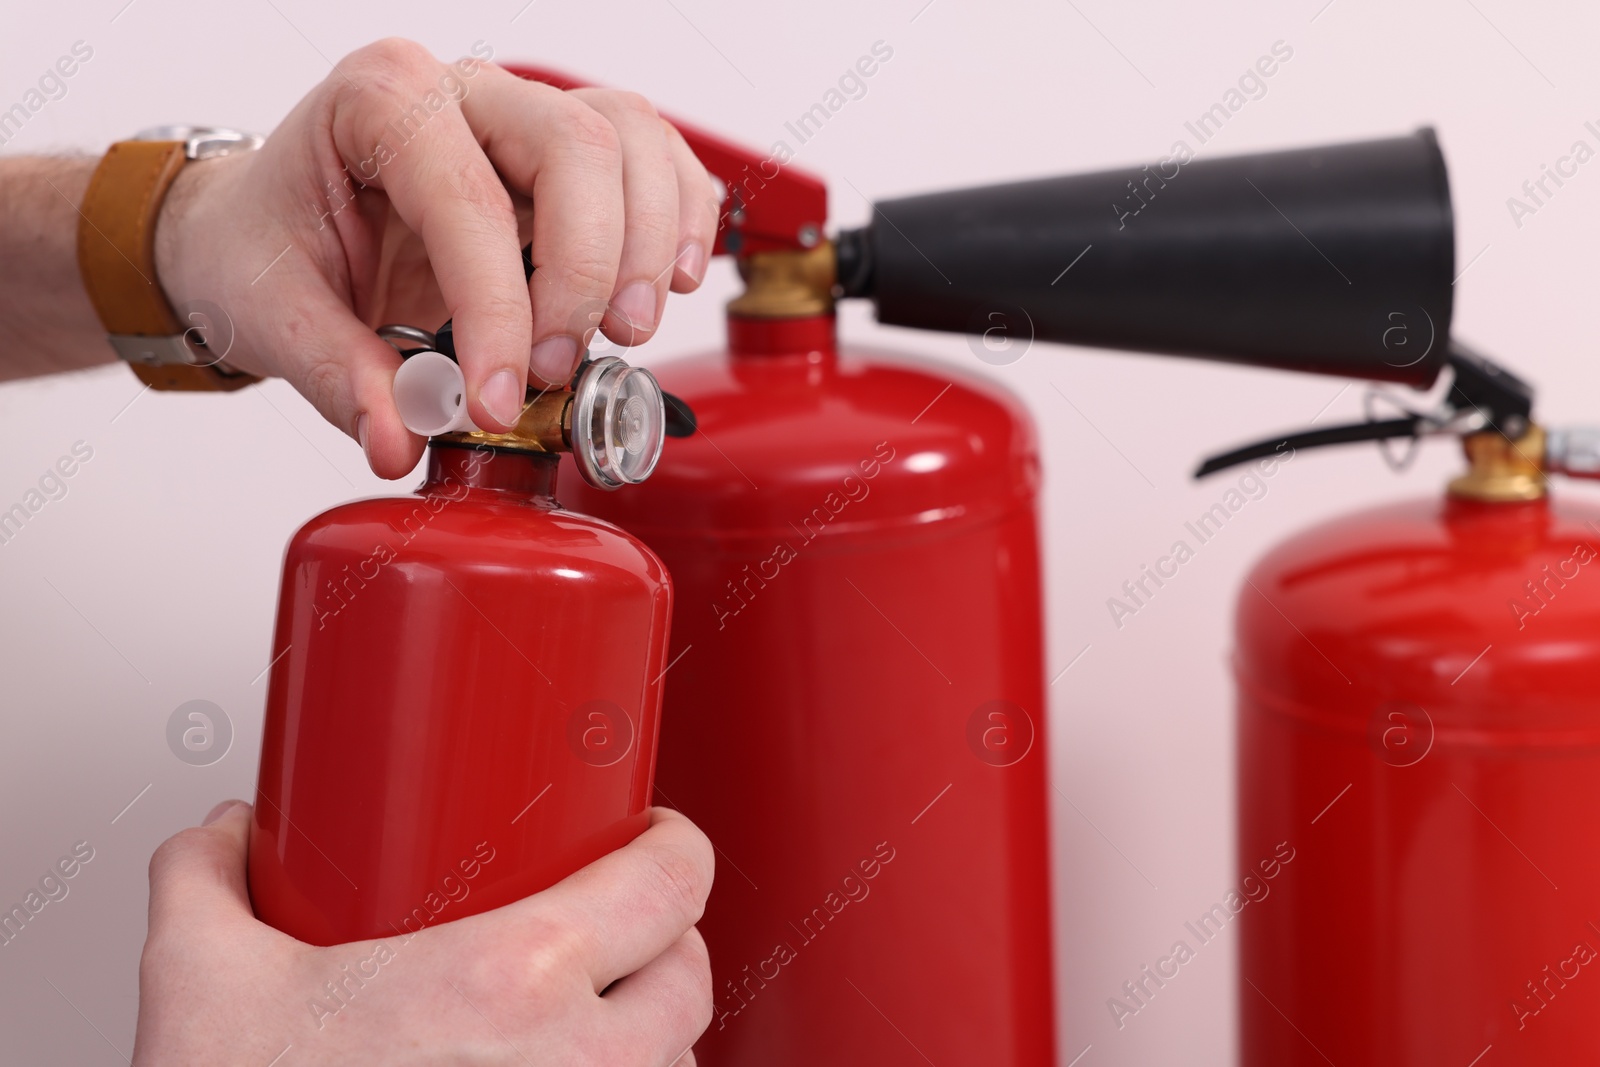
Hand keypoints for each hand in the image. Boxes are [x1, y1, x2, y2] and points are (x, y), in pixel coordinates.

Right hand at [132, 801, 713, 1064]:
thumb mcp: (200, 986)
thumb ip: (209, 882)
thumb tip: (227, 836)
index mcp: (511, 981)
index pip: (670, 885)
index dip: (674, 847)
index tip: (653, 838)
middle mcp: (575, 1066)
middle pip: (688, 980)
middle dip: (660, 942)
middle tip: (612, 927)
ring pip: (673, 1065)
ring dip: (647, 1036)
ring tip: (586, 1016)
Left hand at [153, 38, 720, 476]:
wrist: (268, 229)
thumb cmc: (267, 245)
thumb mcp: (275, 315)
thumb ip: (342, 377)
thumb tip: (400, 439)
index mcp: (378, 99)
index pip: (468, 198)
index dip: (498, 309)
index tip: (499, 398)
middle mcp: (462, 90)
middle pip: (577, 146)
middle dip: (587, 270)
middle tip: (560, 367)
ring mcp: (522, 115)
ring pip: (632, 140)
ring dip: (650, 244)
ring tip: (627, 332)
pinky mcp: (566, 159)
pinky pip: (654, 157)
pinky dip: (680, 217)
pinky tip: (677, 280)